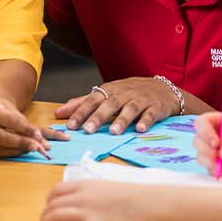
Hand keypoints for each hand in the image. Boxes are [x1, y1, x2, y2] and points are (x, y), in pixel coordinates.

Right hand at [0, 98, 53, 158]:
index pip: (8, 120)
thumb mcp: (5, 106)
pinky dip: (10, 153)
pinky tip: (20, 150)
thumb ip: (22, 121)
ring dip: (17, 150)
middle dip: (21, 143)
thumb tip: (41, 138)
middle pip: (2, 137)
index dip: (24, 128)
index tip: (37, 134)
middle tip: (37, 146)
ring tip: (30, 148)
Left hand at [40, 181, 162, 220]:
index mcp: (85, 185)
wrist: (153, 205)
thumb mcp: (107, 186)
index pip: (55, 192)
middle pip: (51, 207)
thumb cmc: (135, 196)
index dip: (49, 202)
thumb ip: (90, 191)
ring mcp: (88, 214)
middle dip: (44, 217)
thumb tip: (77, 200)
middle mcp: (82, 197)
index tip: (51, 210)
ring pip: (54, 219)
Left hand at [54, 77, 181, 134]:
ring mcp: (140, 100)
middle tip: (88, 130)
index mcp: (109, 90)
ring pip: (130, 108)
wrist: (162, 89)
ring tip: (113, 132)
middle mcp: (124, 94)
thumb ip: (82, 103)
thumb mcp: (105, 94)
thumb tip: (58, 113)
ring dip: (121, 120)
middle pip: (110, 104)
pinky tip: (139, 130)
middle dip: (98, 117)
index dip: (81, 112)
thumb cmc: (129, 93)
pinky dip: (145, 121)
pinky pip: (150, 114)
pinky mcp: (155, 107)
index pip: (93, 100)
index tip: (70, 125)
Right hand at [195, 112, 221, 175]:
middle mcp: (212, 136)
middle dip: (209, 151)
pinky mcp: (216, 165)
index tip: (216, 143)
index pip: (200, 123)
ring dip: (216, 163)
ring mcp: (213, 151)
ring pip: (201, 158)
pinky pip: (210, 170)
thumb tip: (221, 154)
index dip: (204, 133)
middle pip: (197, 142)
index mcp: (216, 121)